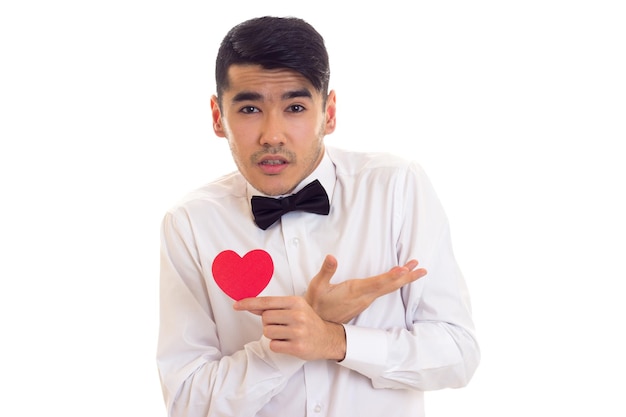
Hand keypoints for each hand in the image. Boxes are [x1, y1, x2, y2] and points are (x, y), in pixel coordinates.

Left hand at [233, 296, 345, 360]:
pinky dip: (277, 345)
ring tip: (286, 334)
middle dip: (269, 322)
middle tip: (283, 325)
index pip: (267, 302)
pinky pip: (273, 345)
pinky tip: (288, 342)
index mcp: (296, 302)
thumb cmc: (307, 321)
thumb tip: (250, 305)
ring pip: (267, 332)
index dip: (249, 303)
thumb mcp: (294, 308)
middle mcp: (298, 315)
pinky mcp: (297, 347)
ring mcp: (298, 331)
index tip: (236, 305)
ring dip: (272, 334)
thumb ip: (273, 307)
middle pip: (265, 318)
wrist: (327, 338)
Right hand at [305, 255, 426, 323]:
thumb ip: (326, 271)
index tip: (404, 269)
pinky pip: (383, 291)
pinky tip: (397, 278)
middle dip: (406, 277)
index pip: (377, 283)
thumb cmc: (317, 304)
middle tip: (421, 268)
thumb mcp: (317, 286)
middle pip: (389, 286)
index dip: (391, 276)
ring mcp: (365, 301)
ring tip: (413, 269)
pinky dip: (393, 283)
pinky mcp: (363, 302)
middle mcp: (364, 297)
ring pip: (388, 289)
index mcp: (355, 291)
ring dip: (402, 279)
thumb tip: (332, 258)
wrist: (318, 325)